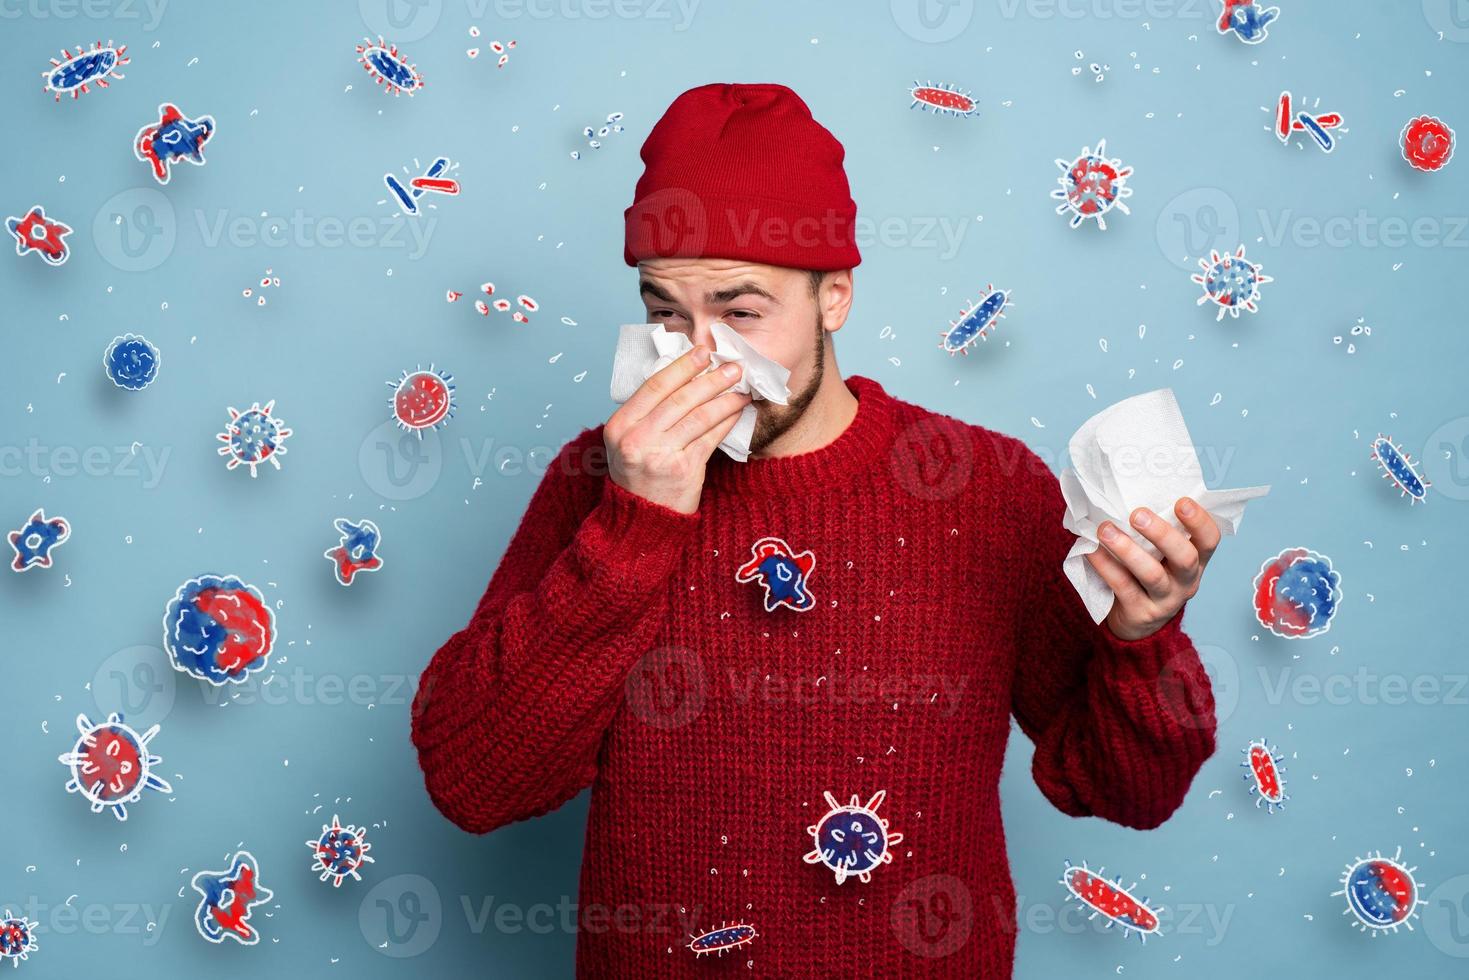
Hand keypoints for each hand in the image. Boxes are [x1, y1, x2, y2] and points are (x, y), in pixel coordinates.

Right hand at [604, 346, 751, 514]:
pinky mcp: (683, 470)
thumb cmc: (637, 474)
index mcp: (619, 425)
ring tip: (741, 387)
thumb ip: (647, 412)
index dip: (682, 366)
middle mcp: (636, 439)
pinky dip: (726, 421)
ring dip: (725, 398)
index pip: (655, 386)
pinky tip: (737, 411)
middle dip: (710, 379)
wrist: (640, 518)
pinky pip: (710, 438)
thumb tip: (685, 376)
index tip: (702, 352)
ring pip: (699, 416)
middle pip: (680, 399)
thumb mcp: (627, 440)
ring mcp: (660, 455)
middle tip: (732, 366)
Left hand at [1086, 497, 1221, 641]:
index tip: (1181, 502)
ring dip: (1128, 550)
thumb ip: (1156, 531)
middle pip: (1185, 558)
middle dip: (1162, 534)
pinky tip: (1091, 550)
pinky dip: (1106, 566)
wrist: (1138, 621)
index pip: (1209, 540)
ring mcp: (1165, 600)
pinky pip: (1123, 587)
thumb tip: (1125, 491)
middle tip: (1137, 514)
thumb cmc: (1149, 572)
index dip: (1200, 521)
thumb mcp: (1161, 554)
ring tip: (1105, 530)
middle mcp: (1186, 581)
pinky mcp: (1140, 612)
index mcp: (1196, 560)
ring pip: (1152, 575)